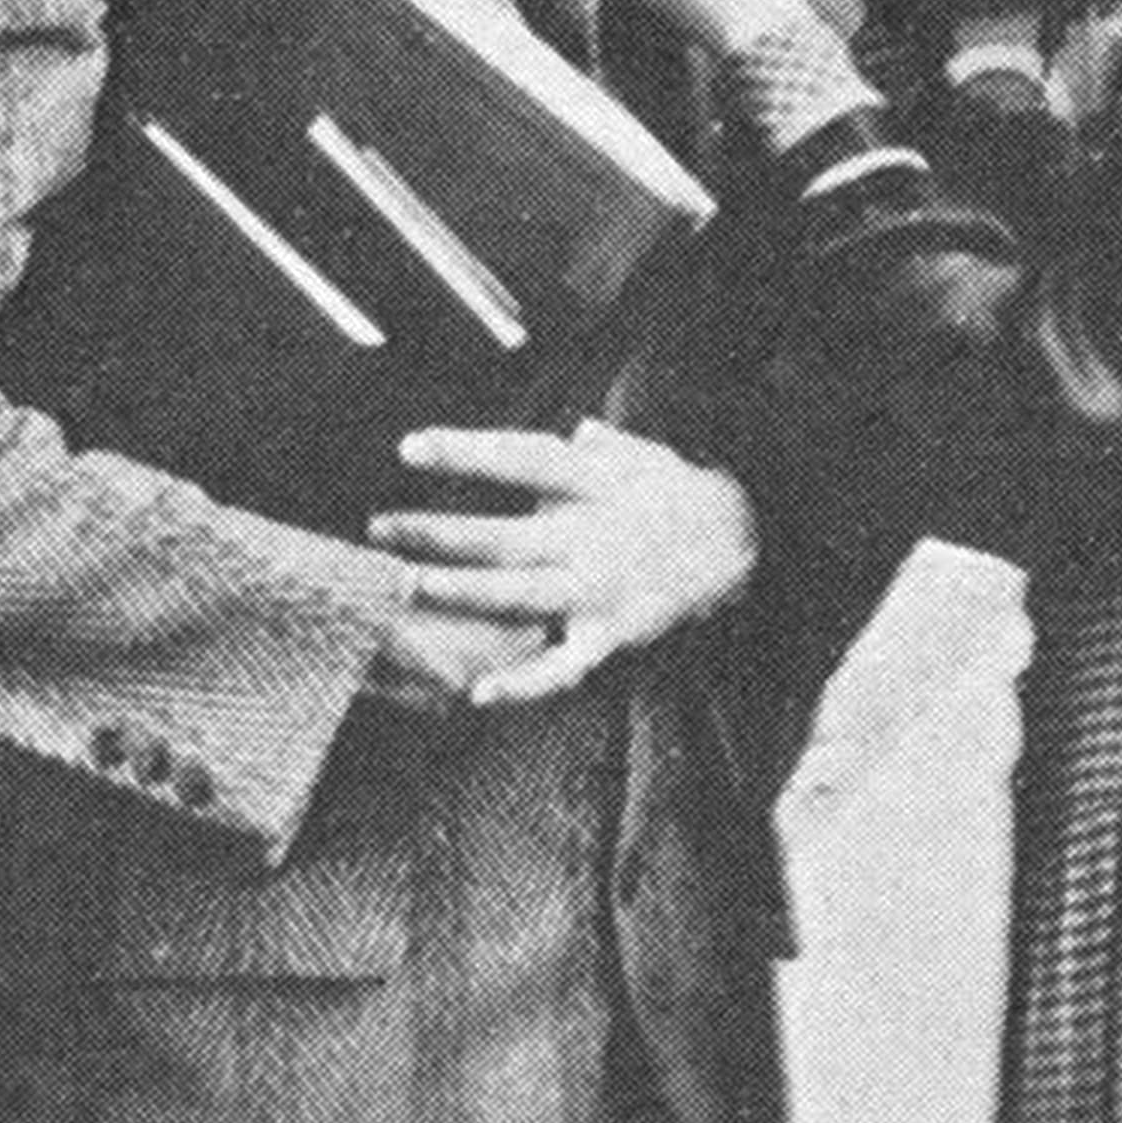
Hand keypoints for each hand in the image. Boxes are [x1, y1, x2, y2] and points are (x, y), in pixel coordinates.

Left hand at [368, 420, 756, 707]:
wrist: (744, 546)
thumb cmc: (675, 492)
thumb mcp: (640, 452)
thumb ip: (596, 443)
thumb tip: (575, 428)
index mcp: (593, 483)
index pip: (519, 461)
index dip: (463, 452)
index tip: (407, 448)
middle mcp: (590, 536)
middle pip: (501, 536)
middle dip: (435, 533)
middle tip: (377, 529)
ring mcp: (598, 590)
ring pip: (516, 596)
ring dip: (458, 593)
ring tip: (405, 586)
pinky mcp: (609, 637)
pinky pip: (560, 667)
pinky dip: (522, 684)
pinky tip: (479, 693)